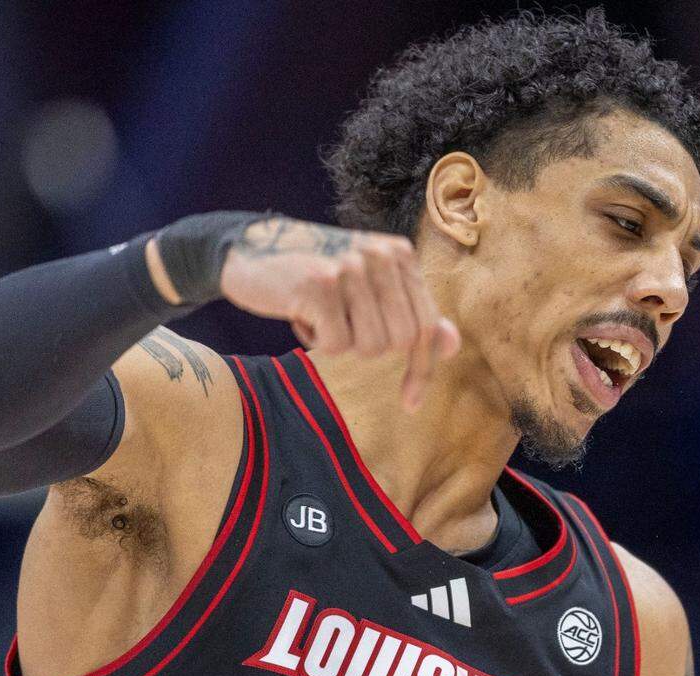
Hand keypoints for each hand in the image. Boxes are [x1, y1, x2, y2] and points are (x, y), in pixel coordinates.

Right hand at [218, 216, 460, 410]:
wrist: (246, 250)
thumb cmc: (314, 277)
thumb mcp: (368, 290)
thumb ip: (411, 314)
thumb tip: (453, 345)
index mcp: (398, 253)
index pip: (427, 324)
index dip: (422, 369)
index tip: (410, 401)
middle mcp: (379, 254)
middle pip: (402, 340)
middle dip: (372, 351)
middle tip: (340, 332)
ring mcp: (350, 267)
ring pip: (371, 347)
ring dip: (341, 344)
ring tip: (320, 316)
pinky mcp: (319, 284)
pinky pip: (336, 346)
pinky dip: (316, 343)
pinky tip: (301, 316)